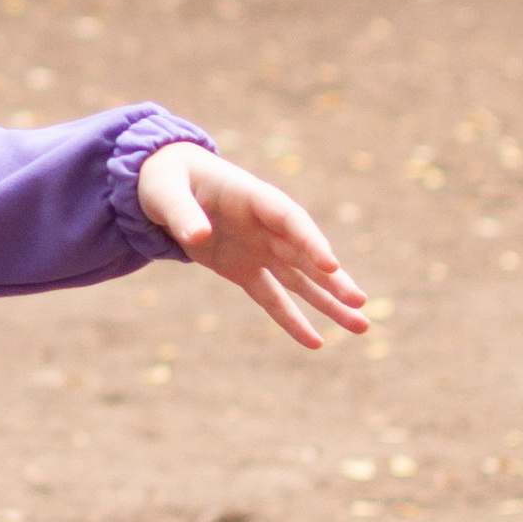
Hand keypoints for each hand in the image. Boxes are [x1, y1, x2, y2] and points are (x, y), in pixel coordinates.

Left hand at [135, 144, 367, 351]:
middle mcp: (265, 225)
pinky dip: (291, 319)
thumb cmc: (167, 179)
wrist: (162, 185)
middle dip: (332, 279)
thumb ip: (183, 213)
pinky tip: (315, 342)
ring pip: (300, 280)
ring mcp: (258, 249)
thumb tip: (198, 236)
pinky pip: (272, 298)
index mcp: (253, 197)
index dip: (310, 241)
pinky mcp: (244, 270)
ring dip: (328, 303)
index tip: (330, 265)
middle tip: (359, 302)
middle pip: (305, 254)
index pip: (290, 219)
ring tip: (360, 326)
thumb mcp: (166, 191)